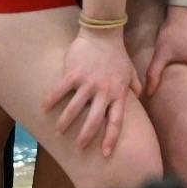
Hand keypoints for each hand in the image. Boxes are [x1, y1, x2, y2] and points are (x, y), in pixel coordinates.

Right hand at [43, 27, 141, 155]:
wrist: (104, 33)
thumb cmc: (117, 54)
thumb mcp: (130, 71)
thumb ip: (135, 86)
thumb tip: (142, 97)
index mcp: (118, 93)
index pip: (117, 121)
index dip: (111, 138)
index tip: (107, 153)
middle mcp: (104, 91)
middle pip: (94, 120)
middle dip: (86, 137)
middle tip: (79, 148)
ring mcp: (88, 83)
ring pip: (75, 109)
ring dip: (65, 123)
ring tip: (59, 131)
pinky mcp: (74, 73)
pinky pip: (60, 91)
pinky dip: (51, 100)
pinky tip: (44, 108)